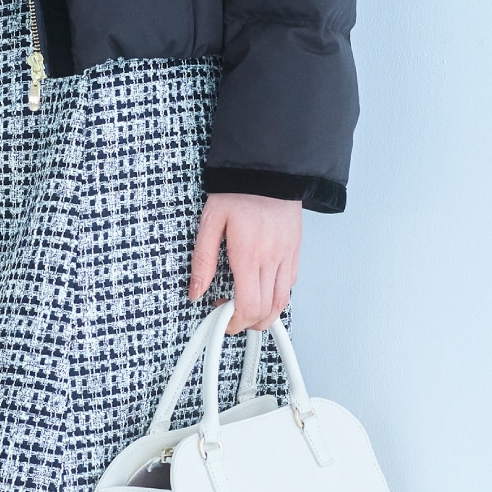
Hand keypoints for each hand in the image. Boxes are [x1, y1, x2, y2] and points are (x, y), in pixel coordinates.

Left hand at [188, 192, 301, 331]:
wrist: (267, 168)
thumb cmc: (238, 190)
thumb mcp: (210, 222)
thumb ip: (203, 260)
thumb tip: (196, 290)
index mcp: (248, 254)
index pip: (248, 305)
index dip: (236, 322)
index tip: (224, 321)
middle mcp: (272, 258)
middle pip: (267, 310)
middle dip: (249, 323)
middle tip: (231, 317)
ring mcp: (287, 254)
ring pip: (283, 300)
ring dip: (266, 314)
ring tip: (247, 309)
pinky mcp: (295, 249)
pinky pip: (290, 283)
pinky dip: (277, 295)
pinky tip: (263, 289)